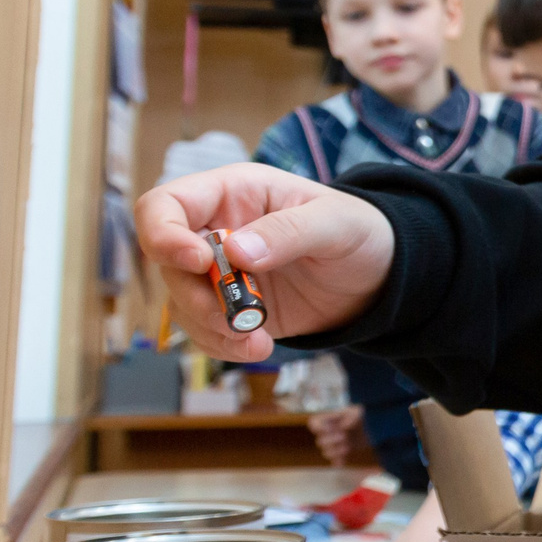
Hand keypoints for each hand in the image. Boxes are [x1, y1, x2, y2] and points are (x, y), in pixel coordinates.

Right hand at [134, 165, 396, 361]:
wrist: (378, 276)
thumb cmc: (359, 231)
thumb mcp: (335, 223)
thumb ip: (289, 231)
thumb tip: (238, 252)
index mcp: (231, 193)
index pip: (164, 206)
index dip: (164, 234)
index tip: (198, 262)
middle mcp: (214, 231)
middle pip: (166, 263)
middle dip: (195, 296)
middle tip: (235, 317)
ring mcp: (219, 273)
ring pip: (180, 302)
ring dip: (210, 328)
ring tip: (257, 340)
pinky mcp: (229, 309)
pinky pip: (203, 331)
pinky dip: (222, 346)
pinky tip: (256, 348)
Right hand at [307, 405, 364, 465]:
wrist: (368, 429)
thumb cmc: (359, 417)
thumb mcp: (358, 411)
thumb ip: (352, 416)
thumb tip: (344, 427)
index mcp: (327, 421)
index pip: (313, 423)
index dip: (320, 428)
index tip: (330, 428)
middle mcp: (326, 434)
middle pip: (320, 442)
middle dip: (332, 441)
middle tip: (344, 436)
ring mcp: (332, 445)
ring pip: (326, 453)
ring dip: (337, 451)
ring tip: (348, 448)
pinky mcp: (339, 454)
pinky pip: (334, 461)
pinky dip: (339, 461)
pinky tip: (344, 460)